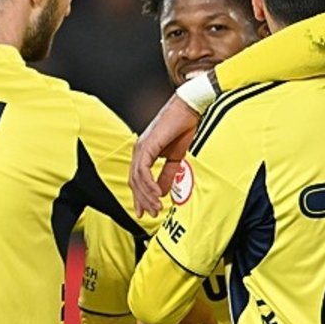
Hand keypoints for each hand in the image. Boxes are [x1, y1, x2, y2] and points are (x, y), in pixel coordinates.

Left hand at [130, 94, 200, 216]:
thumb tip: (163, 192)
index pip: (137, 180)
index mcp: (144, 152)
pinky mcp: (148, 145)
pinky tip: (157, 194)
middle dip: (142, 200)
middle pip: (134, 181)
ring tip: (157, 207)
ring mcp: (141, 147)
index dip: (140, 197)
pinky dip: (149, 184)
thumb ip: (168, 175)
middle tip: (152, 214)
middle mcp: (139, 150)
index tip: (146, 212)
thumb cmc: (184, 128)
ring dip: (147, 195)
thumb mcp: (176, 158)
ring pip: (137, 178)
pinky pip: (144, 170)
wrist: (189, 109)